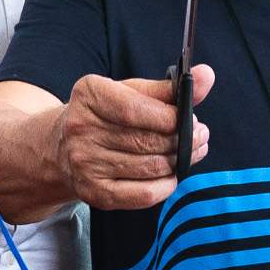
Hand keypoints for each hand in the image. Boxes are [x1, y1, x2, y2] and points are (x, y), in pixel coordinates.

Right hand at [50, 65, 215, 210]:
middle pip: (147, 141)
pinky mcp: (94, 192)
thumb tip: (207, 75)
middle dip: (183, 140)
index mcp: (89, 95)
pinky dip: (166, 185)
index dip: (171, 118)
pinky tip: (172, 175)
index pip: (136, 110)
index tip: (192, 118)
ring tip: (191, 151)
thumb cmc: (105, 115)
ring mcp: (85, 164)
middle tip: (200, 136)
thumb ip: (168, 87)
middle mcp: (81, 129)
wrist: (62, 148)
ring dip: (180, 161)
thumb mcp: (129, 92)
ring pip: (150, 167)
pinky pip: (143, 194)